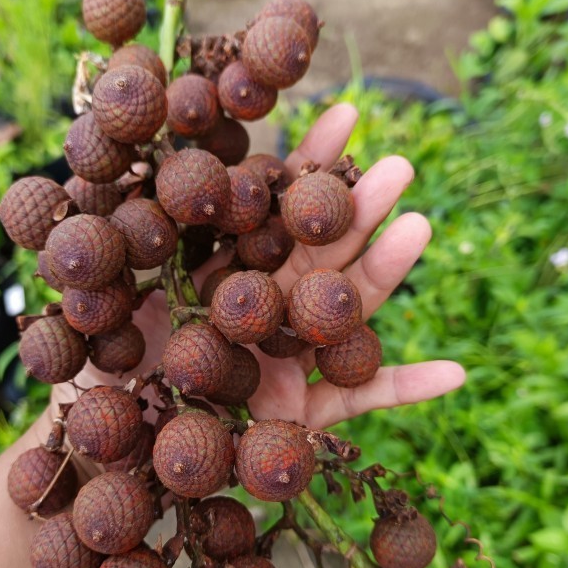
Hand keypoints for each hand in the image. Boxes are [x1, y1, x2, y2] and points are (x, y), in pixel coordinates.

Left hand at [52, 103, 464, 433]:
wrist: (116, 451)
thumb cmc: (109, 370)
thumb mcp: (117, 293)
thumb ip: (139, 238)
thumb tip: (146, 166)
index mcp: (228, 279)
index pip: (275, 215)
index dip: (308, 168)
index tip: (343, 117)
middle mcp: (267, 314)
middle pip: (322, 257)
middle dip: (358, 211)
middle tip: (397, 165)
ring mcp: (292, 364)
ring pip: (347, 315)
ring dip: (388, 273)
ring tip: (421, 225)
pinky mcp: (304, 420)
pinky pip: (360, 403)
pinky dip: (407, 390)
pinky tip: (458, 373)